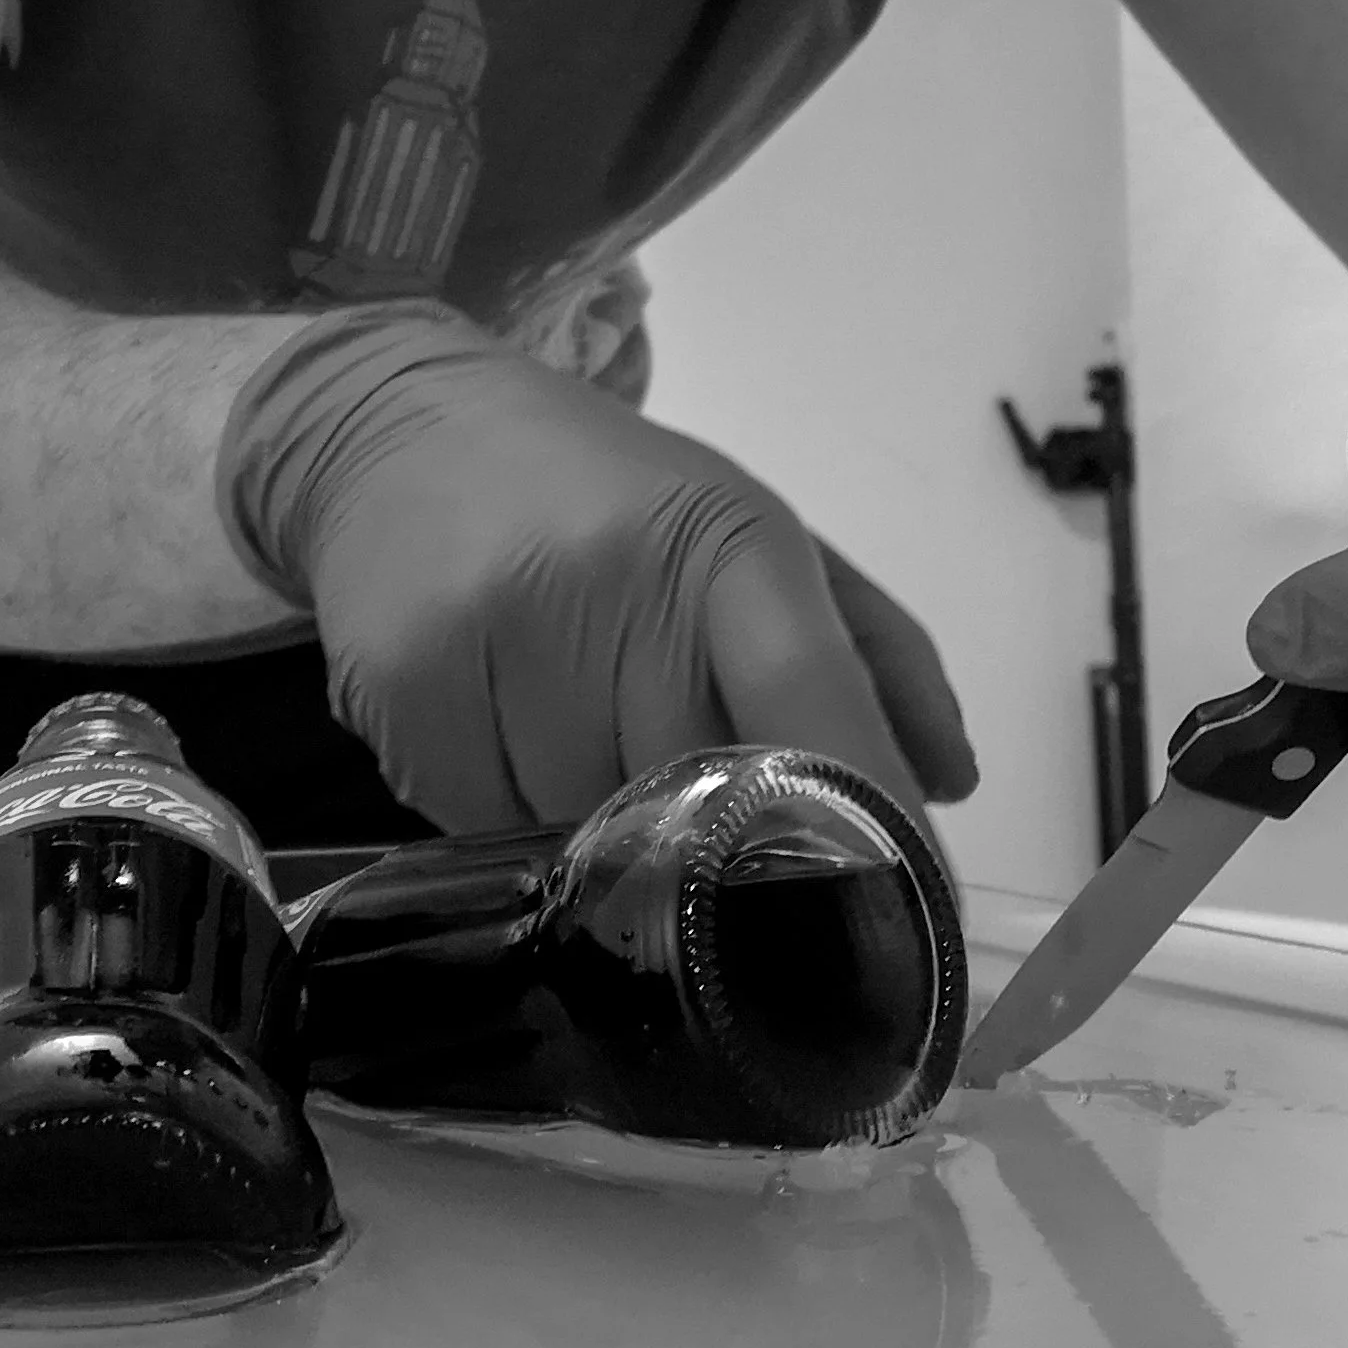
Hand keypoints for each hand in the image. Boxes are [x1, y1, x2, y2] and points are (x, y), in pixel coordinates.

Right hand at [216, 304, 974, 832]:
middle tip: (712, 829)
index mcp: (726, 536)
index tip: (904, 922)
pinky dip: (514, 819)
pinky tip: (506, 739)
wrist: (402, 425)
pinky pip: (488, 830)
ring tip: (587, 742)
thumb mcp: (750, 530)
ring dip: (609, 835)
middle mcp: (613, 579)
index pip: (815, 697)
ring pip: (590, 835)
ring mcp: (500, 633)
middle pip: (705, 802)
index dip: (867, 819)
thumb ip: (870, 649)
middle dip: (723, 844)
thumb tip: (946, 781)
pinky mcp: (407, 686)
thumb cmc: (607, 493)